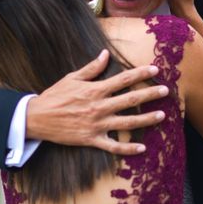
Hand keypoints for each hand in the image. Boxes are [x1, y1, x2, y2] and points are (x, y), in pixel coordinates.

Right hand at [26, 50, 167, 154]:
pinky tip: (142, 149)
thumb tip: (105, 54)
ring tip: (162, 116)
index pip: (123, 79)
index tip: (155, 70)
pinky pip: (113, 146)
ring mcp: (97, 124)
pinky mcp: (92, 139)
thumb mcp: (72, 78)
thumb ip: (91, 68)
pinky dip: (127, 148)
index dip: (140, 74)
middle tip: (166, 92)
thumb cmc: (54, 96)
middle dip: (150, 95)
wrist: (36, 119)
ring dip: (146, 119)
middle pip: (130, 99)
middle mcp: (99, 107)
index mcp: (95, 90)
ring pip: (127, 122)